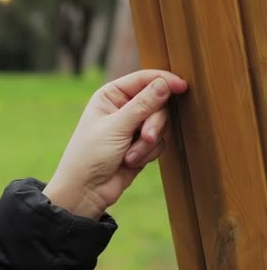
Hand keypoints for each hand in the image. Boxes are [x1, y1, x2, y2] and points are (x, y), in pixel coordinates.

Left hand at [43, 70, 187, 219]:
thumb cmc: (91, 155)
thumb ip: (143, 105)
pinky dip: (149, 153)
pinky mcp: (140, 144)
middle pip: (157, 103)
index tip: (182, 87)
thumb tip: (164, 83)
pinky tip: (131, 162)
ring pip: (160, 124)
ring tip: (131, 156)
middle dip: (154, 123)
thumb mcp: (116, 127)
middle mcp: (122, 107)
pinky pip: (159, 142)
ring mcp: (132, 126)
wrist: (86, 190)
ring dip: (148, 142)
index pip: (142, 79)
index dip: (163, 81)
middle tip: (147, 137)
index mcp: (110, 95)